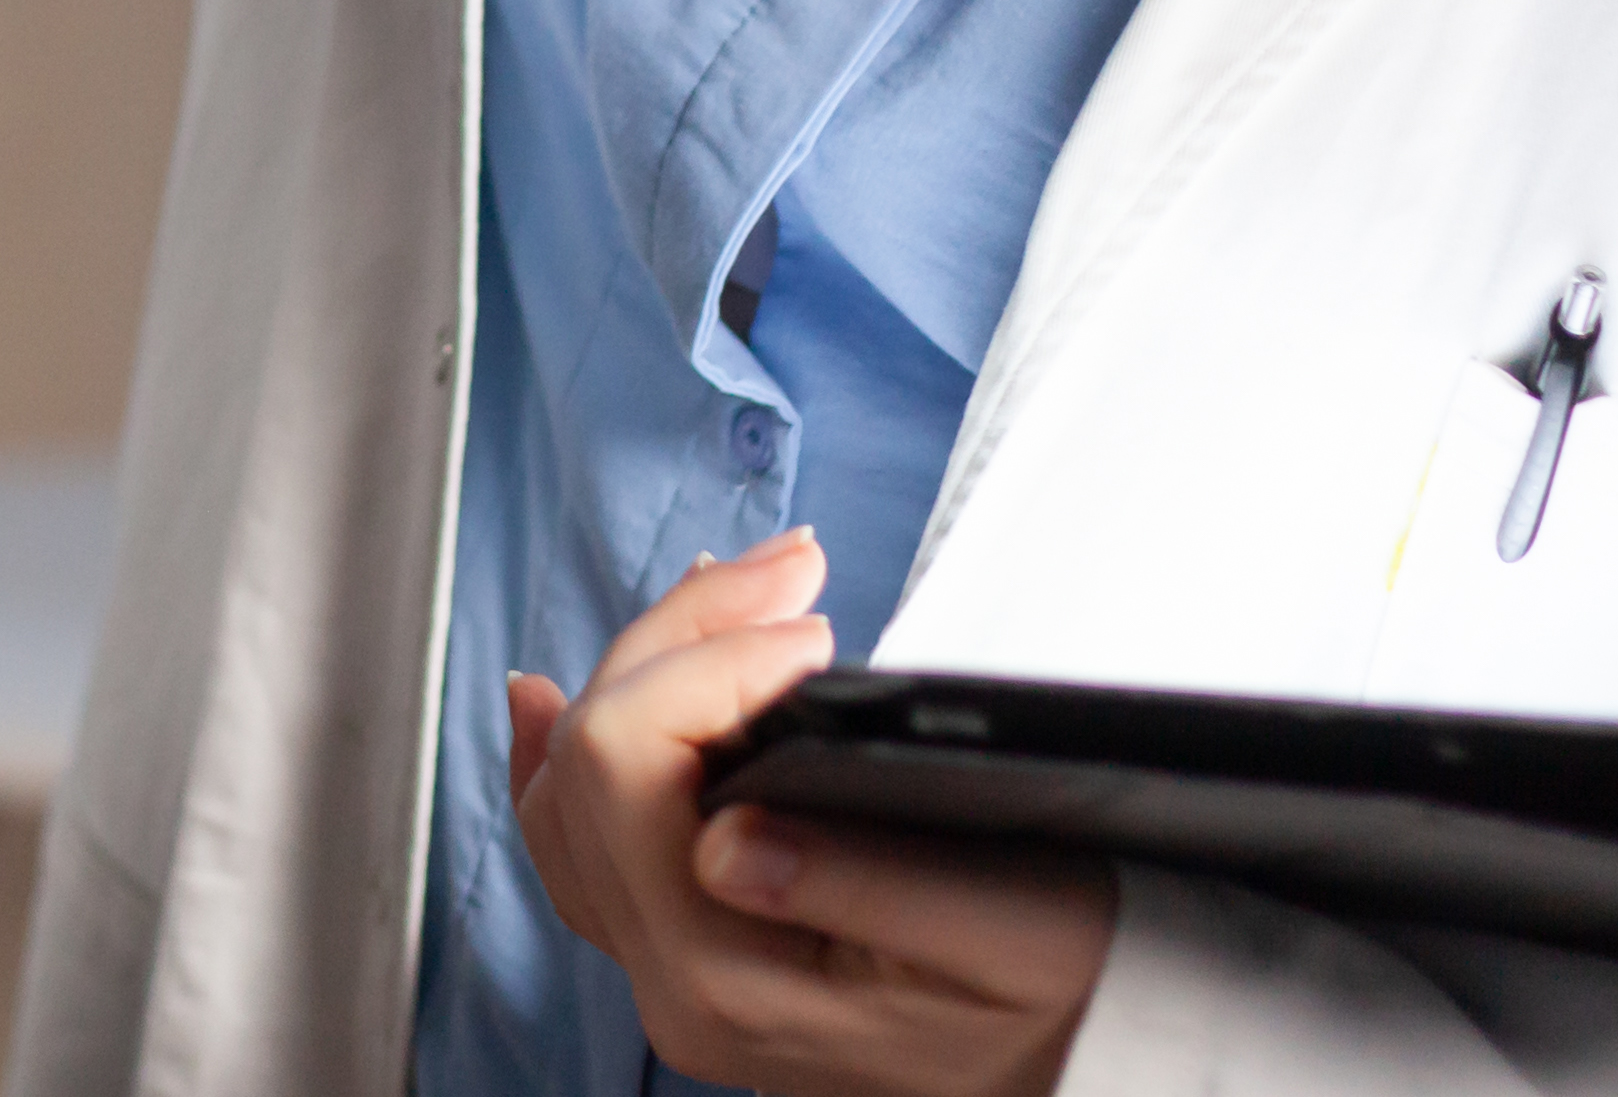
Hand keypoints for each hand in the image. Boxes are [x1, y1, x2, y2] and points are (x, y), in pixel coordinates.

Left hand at [506, 532, 1114, 1096]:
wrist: (1061, 1072)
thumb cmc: (1050, 1000)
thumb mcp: (1009, 937)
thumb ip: (860, 887)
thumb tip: (725, 837)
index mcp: (728, 979)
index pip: (628, 764)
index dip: (707, 662)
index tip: (813, 635)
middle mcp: (668, 978)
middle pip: (590, 750)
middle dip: (685, 629)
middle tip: (791, 570)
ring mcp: (660, 962)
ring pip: (569, 779)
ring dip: (649, 662)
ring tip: (727, 591)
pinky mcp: (676, 939)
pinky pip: (575, 833)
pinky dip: (570, 745)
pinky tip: (556, 694)